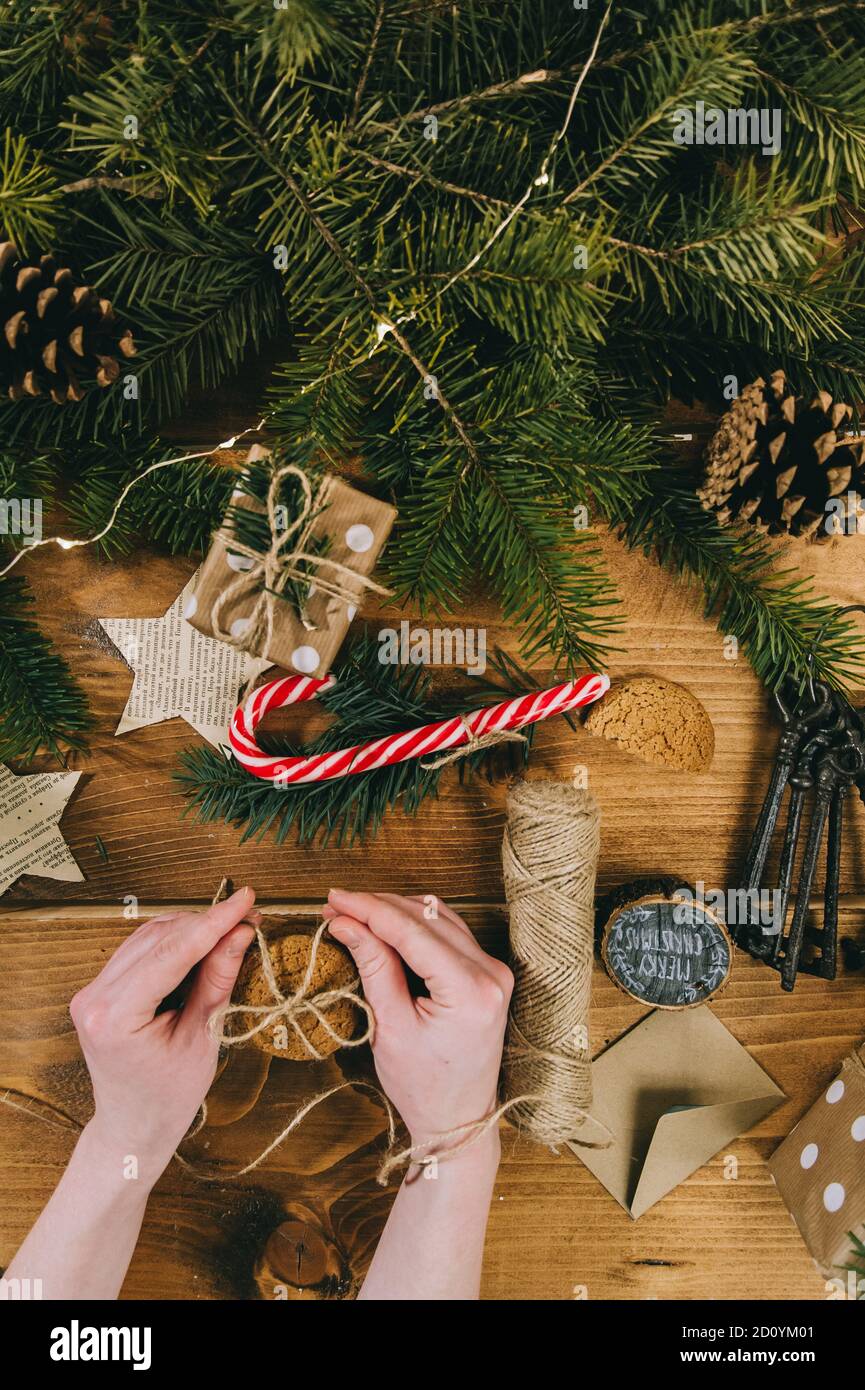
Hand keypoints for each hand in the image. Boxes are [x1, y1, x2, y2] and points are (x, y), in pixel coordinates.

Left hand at [69, 887, 258, 1184]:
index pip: (170, 952)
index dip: (213, 922)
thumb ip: (216, 981)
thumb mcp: (202, 1040)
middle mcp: (94, 998)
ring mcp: (92, 992)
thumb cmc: (168, 1097)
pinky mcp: (100, 990)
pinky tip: (203, 944)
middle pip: (158, 938)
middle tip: (248, 918)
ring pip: (148, 937)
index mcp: (115, 1017)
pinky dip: (173, 943)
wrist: (133, 1127)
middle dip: (206, 924)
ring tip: (232, 931)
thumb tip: (239, 934)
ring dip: (191, 930)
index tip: (244, 900)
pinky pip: (139, 950)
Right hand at [325, 890, 512, 1156]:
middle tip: (336, 906)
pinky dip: (415, 926)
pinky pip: (449, 934)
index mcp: (470, 990)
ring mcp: (494, 971)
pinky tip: (384, 926)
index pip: (412, 931)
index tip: (333, 899)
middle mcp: (491, 973)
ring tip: (354, 913)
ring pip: (439, 919)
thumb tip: (346, 923)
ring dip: (396, 912)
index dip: (369, 909)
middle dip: (378, 907)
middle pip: (428, 918)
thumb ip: (374, 967)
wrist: (457, 1120)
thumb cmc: (422, 1086)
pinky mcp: (488, 974)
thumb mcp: (391, 1027)